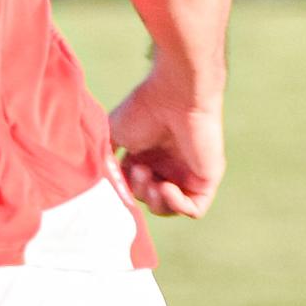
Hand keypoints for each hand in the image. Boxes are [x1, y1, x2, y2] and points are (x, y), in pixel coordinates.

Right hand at [109, 68, 223, 220]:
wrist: (175, 96)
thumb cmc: (144, 109)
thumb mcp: (114, 134)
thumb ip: (107, 158)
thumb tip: (99, 179)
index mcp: (147, 156)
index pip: (133, 187)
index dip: (125, 186)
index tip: (120, 173)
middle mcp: (168, 166)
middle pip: (150, 200)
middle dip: (140, 193)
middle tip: (141, 172)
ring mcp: (188, 174)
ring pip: (170, 208)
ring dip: (156, 203)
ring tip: (154, 183)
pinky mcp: (206, 180)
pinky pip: (194, 209)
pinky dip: (177, 205)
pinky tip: (167, 188)